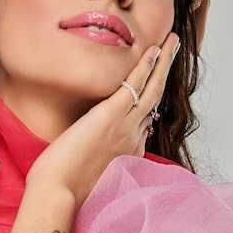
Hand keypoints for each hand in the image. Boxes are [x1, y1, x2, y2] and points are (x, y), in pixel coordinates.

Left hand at [25, 37, 179, 210]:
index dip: (151, 103)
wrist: (58, 192)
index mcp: (128, 153)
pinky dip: (146, 66)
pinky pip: (135, 85)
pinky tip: (152, 49)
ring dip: (164, 61)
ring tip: (172, 40)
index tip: (153, 87)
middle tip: (173, 51)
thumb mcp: (88, 171)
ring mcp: (125, 126)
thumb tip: (93, 147)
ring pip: (153, 88)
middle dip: (165, 73)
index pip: (145, 122)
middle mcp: (133, 137)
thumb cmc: (64, 186)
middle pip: (156, 99)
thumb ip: (97, 158)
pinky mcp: (111, 116)